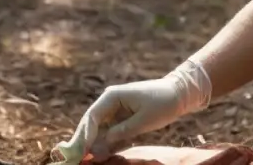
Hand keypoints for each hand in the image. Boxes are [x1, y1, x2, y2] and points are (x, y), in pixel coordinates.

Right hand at [54, 60, 210, 162]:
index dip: (85, 135)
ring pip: (98, 130)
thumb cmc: (162, 104)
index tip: (80, 151)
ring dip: (93, 145)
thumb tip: (98, 148)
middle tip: (74, 157)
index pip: (92, 117)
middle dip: (83, 141)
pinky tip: (99, 156)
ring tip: (84, 159)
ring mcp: (115, 110)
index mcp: (112, 96)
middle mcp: (109, 102)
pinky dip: (105, 144)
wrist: (178, 94)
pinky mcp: (122, 118)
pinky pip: (109, 133)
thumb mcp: (142, 121)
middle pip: (90, 123)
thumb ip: (119, 134)